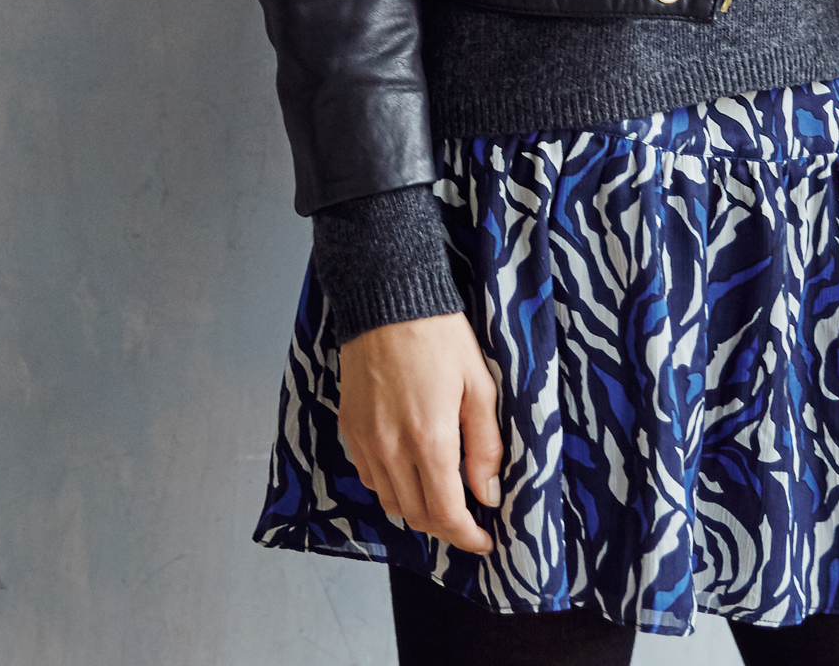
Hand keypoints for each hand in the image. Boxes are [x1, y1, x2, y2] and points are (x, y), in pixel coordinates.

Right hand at [337, 311, 501, 553]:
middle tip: (468, 516)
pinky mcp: (350, 427)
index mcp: (430, 440)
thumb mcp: (478, 385)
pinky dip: (391, 485)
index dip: (468, 537)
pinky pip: (370, 476)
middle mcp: (392, 448)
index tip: (485, 540)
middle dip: (446, 525)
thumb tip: (488, 494)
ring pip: (391, 502)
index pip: (447, 514)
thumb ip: (485, 446)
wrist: (387, 298)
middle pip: (418, 515)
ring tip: (440, 494)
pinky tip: (409, 468)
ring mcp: (366, 440)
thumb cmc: (439, 335)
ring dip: (417, 508)